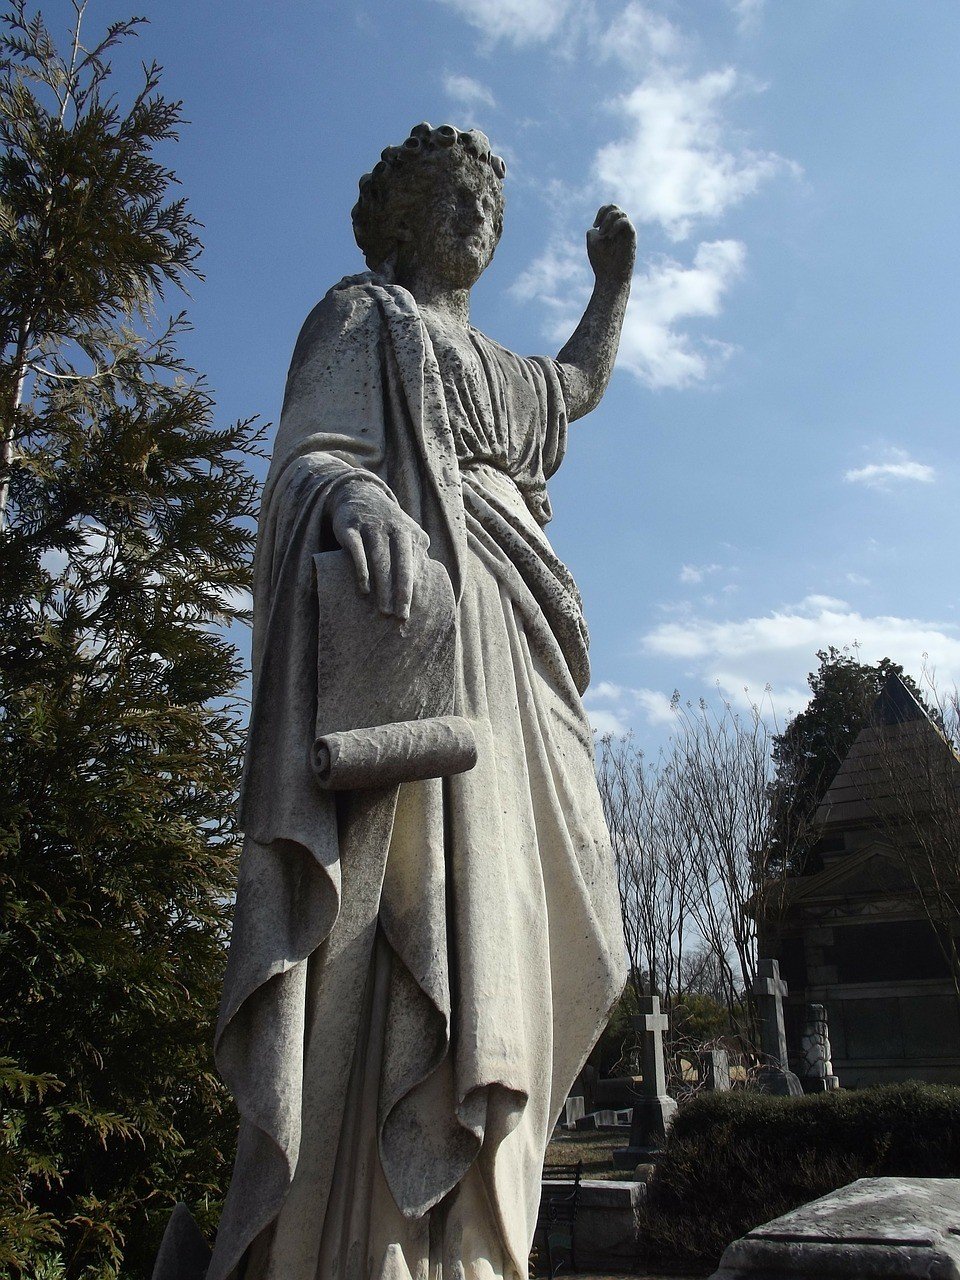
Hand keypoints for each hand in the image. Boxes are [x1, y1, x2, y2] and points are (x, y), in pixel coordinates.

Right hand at [331, 479, 429, 620]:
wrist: (359, 494)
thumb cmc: (387, 524)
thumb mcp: (406, 533)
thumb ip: (417, 553)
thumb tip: (430, 584)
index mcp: (410, 533)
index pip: (413, 566)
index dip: (412, 590)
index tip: (409, 613)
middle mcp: (393, 528)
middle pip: (399, 565)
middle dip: (400, 592)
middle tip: (399, 617)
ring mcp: (371, 527)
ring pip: (379, 560)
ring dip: (382, 587)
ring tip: (383, 610)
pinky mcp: (350, 528)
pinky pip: (356, 551)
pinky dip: (361, 571)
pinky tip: (364, 589)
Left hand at [586, 205, 635, 286]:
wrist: (610, 277)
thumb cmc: (601, 262)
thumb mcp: (592, 243)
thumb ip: (593, 231)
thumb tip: (597, 227)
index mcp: (612, 228)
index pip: (609, 209)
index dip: (601, 212)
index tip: (595, 226)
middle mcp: (621, 229)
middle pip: (615, 208)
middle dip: (605, 214)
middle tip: (599, 230)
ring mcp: (627, 232)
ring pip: (620, 213)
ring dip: (608, 222)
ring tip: (604, 236)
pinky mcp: (632, 237)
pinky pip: (625, 222)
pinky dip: (615, 225)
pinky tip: (610, 237)